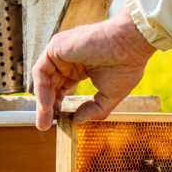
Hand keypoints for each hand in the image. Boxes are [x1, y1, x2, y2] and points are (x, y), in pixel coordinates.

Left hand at [32, 4, 156, 130]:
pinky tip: (46, 106)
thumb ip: (94, 110)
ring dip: (42, 101)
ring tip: (45, 120)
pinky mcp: (56, 47)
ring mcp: (62, 52)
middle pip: (51, 85)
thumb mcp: (110, 96)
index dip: (59, 104)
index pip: (63, 87)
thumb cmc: (126, 67)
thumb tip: (76, 121)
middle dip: (47, 107)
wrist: (130, 46)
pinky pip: (41, 71)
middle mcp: (69, 59)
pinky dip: (41, 90)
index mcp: (82, 68)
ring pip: (44, 80)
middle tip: (45, 126)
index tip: (59, 121)